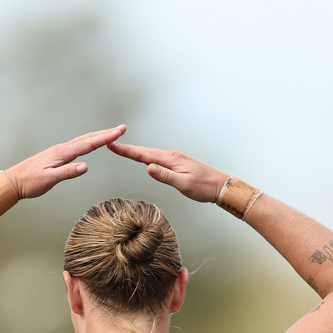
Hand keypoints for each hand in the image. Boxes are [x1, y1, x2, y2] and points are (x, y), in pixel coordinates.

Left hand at [6, 125, 126, 198]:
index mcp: (62, 153)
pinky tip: (89, 143)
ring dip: (98, 136)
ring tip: (110, 133)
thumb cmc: (30, 182)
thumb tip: (86, 166)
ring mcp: (59, 151)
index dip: (106, 137)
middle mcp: (62, 149)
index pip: (89, 144)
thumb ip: (68, 173)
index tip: (119, 131)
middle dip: (106, 133)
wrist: (14, 181)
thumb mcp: (49, 180)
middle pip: (88, 138)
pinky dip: (88, 142)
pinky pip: (77, 145)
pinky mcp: (56, 155)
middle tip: (121, 128)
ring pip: (83, 140)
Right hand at [107, 140, 226, 202]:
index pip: (144, 155)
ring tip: (122, 150)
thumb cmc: (204, 187)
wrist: (220, 186)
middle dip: (128, 149)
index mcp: (171, 160)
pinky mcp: (178, 164)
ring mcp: (175, 159)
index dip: (127, 151)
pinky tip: (145, 159)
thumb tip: (148, 168)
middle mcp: (172, 156)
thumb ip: (165, 176)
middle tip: (112, 145)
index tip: (112, 145)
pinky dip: (147, 157)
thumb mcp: (184, 184)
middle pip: (145, 152)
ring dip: (136, 152)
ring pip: (151, 155)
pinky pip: (158, 159)